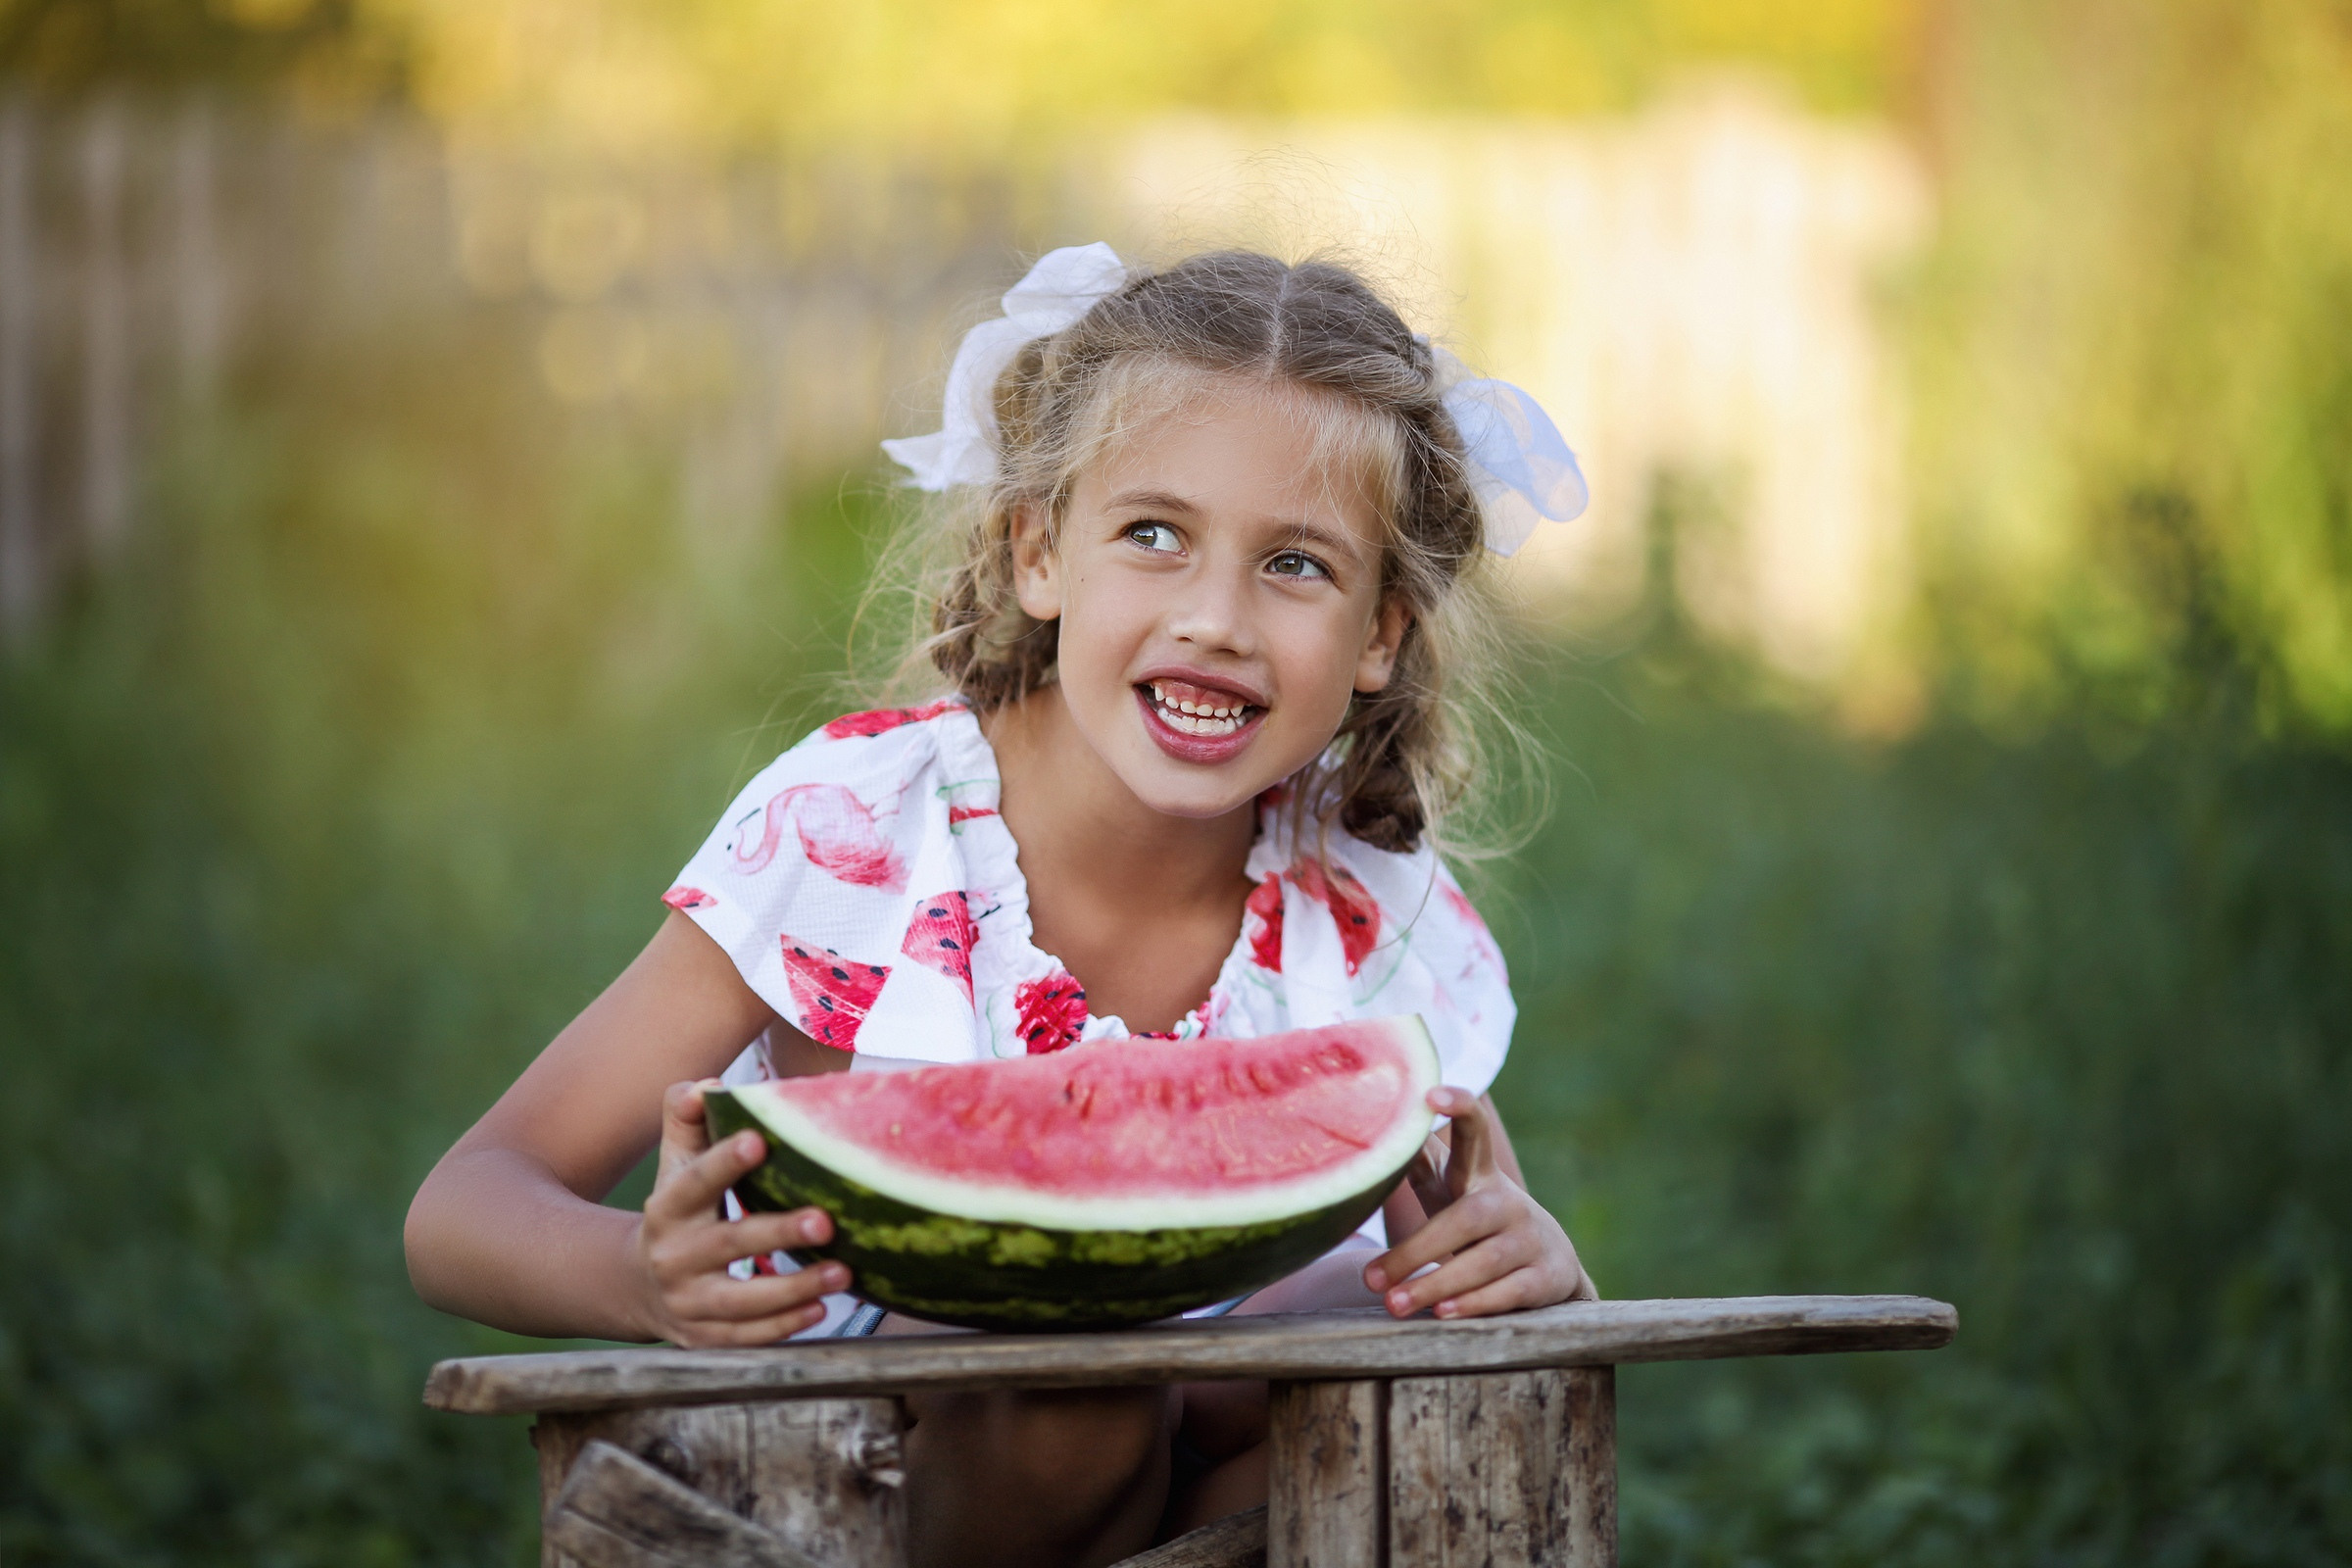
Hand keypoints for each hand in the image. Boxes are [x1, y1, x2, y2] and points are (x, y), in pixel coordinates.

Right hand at [632, 1079, 849, 1345]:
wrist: (636, 1285)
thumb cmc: (678, 1209)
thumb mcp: (674, 1164)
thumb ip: (687, 1119)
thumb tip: (708, 1085)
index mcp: (667, 1207)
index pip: (695, 1182)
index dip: (723, 1163)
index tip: (759, 1140)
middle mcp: (673, 1257)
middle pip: (728, 1244)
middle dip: (777, 1234)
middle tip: (824, 1220)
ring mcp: (688, 1302)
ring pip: (741, 1302)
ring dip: (793, 1288)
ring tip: (843, 1272)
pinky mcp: (704, 1338)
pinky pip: (745, 1337)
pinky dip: (782, 1327)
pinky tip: (821, 1309)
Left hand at [1362, 1087, 1594, 1319]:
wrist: (1551, 1265)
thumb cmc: (1478, 1220)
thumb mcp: (1451, 1189)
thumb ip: (1417, 1161)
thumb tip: (1366, 1126)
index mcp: (1480, 1175)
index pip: (1474, 1132)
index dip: (1459, 1107)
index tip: (1430, 1095)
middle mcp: (1508, 1203)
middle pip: (1465, 1218)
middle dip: (1416, 1250)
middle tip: (1371, 1278)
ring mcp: (1531, 1240)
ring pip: (1485, 1261)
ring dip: (1437, 1284)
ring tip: (1396, 1303)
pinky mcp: (1545, 1278)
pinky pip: (1510, 1292)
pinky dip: (1476, 1304)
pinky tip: (1444, 1314)